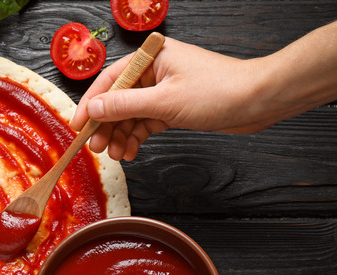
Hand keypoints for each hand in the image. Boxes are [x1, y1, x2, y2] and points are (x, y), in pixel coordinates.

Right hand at [70, 38, 274, 160]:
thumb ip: (124, 106)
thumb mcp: (164, 101)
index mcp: (151, 57)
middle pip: (118, 99)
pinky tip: (132, 151)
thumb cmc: (219, 91)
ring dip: (121, 135)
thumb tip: (92, 110)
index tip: (79, 126)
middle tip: (97, 147)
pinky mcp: (173, 107)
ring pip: (131, 114)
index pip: (110, 80)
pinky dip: (137, 137)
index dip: (91, 104)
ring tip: (117, 154)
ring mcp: (164, 90)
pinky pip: (145, 123)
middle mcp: (155, 71)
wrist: (258, 101)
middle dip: (107, 125)